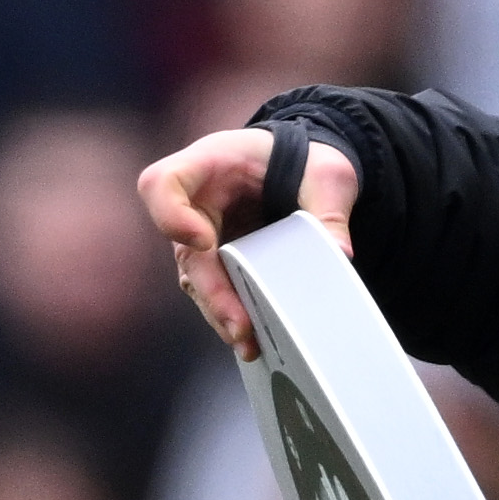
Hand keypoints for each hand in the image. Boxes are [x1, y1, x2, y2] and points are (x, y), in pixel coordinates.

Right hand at [141, 126, 356, 363]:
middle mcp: (195, 205)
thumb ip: (329, 207)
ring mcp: (203, 238)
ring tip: (248, 342)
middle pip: (184, 251)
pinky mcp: (219, 264)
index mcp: (207, 164)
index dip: (171, 215)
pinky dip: (233, 315)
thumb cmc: (304, 157)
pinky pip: (217, 293)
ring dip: (221, 313)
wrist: (304, 167)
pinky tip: (253, 339)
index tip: (204, 240)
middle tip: (240, 324)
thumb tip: (338, 253)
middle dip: (212, 292)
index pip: (161, 185)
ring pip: (198, 282)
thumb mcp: (326, 172)